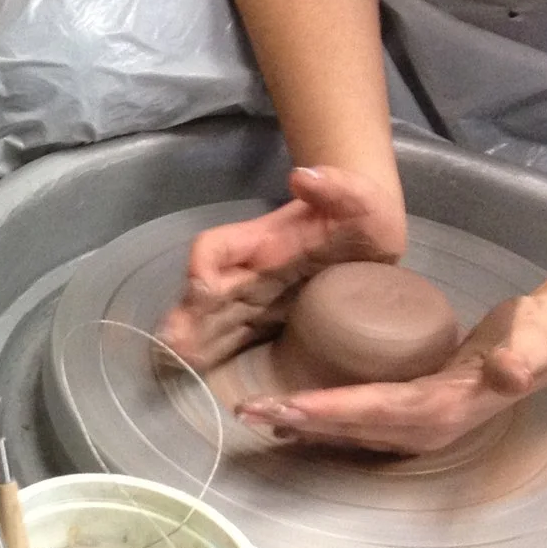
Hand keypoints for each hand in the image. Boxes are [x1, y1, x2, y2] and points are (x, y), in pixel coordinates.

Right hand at [157, 167, 406, 367]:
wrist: (374, 238)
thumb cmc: (364, 216)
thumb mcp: (361, 198)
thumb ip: (337, 187)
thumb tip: (302, 177)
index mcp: (264, 243)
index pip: (217, 248)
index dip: (203, 264)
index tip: (200, 286)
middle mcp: (251, 272)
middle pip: (207, 292)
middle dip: (188, 315)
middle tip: (172, 344)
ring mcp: (256, 299)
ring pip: (214, 318)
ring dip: (194, 339)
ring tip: (178, 363)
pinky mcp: (269, 322)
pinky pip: (233, 338)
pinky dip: (213, 352)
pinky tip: (198, 370)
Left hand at [233, 295, 546, 455]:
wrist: (543, 347)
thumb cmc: (532, 336)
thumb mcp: (531, 341)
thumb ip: (520, 358)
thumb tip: (509, 373)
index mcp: (444, 409)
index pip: (376, 409)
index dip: (331, 409)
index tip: (288, 405)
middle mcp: (424, 429)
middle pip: (350, 427)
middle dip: (297, 419)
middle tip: (248, 410)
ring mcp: (416, 430)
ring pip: (347, 432)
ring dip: (301, 425)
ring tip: (256, 416)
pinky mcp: (409, 421)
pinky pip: (355, 428)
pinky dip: (319, 424)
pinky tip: (289, 420)